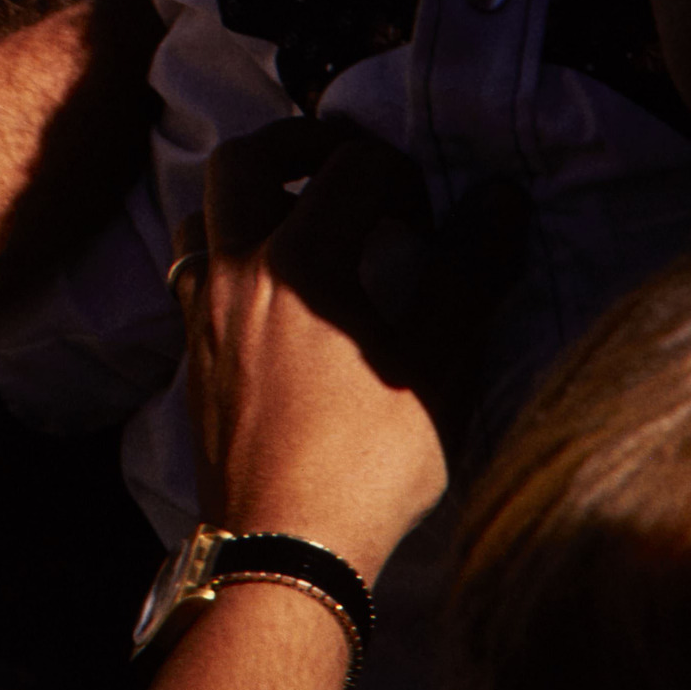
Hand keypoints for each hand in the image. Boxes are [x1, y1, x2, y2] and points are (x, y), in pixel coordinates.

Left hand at [178, 120, 466, 585]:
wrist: (284, 544)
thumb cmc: (369, 459)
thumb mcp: (442, 365)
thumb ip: (469, 272)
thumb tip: (500, 197)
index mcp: (300, 259)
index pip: (352, 168)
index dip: (401, 176)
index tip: (430, 219)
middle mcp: (237, 269)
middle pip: (243, 160)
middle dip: (298, 145)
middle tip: (347, 162)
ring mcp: (203, 312)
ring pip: (202, 215)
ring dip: (248, 200)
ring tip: (300, 221)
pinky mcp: (190, 355)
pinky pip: (193, 273)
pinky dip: (228, 255)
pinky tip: (269, 293)